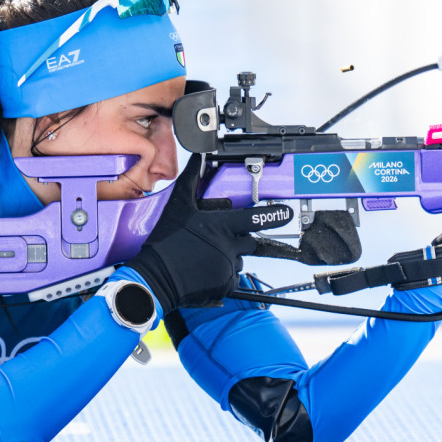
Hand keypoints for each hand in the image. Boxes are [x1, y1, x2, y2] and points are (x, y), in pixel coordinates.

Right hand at [126, 154, 292, 310]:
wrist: (155, 277)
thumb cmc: (165, 241)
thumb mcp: (178, 206)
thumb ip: (191, 180)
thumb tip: (198, 157)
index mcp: (220, 225)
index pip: (255, 218)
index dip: (274, 215)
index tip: (286, 213)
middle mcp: (228, 246)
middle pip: (249, 241)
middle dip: (240, 240)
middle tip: (220, 240)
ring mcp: (228, 266)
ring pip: (241, 260)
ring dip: (230, 257)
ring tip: (207, 256)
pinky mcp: (225, 284)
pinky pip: (233, 278)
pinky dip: (223, 274)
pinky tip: (205, 270)